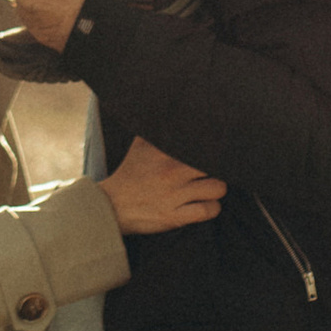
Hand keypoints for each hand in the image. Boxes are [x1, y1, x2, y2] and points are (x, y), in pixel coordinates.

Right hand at [104, 136, 227, 233]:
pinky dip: (212, 208)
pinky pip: (208, 211)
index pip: (201, 144)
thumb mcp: (140, 146)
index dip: (215, 145)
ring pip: (217, 188)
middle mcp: (171, 172)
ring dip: (217, 189)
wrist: (110, 206)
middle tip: (217, 169)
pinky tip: (207, 204)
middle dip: (220, 166)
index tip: (220, 147)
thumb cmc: (128, 175)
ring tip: (211, 188)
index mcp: (164, 153)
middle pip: (215, 164)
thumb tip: (173, 113)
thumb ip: (158, 131)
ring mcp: (174, 195)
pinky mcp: (174, 217)